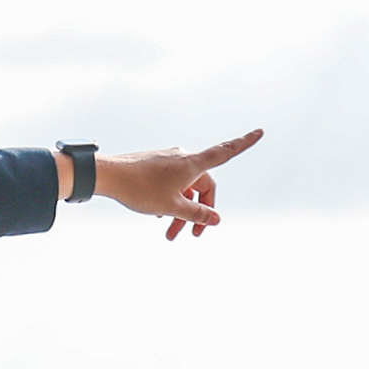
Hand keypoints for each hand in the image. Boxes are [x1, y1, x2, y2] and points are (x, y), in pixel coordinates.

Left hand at [93, 128, 263, 240]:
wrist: (107, 176)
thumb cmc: (140, 189)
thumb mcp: (172, 207)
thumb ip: (197, 214)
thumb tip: (217, 220)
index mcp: (192, 163)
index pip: (225, 152)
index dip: (244, 143)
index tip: (260, 131)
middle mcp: (183, 157)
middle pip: (201, 185)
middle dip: (198, 210)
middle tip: (190, 236)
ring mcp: (168, 159)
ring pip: (184, 187)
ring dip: (181, 210)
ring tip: (170, 233)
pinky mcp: (154, 163)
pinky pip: (171, 183)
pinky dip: (170, 199)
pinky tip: (159, 215)